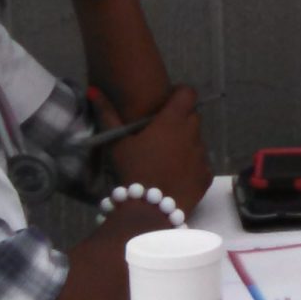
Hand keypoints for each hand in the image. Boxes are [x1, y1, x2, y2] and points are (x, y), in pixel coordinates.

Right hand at [95, 84, 212, 211]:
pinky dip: (191, 165)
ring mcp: (202, 155)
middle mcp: (193, 134)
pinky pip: (201, 163)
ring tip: (165, 159)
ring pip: (197, 141)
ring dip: (186, 144)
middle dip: (180, 121)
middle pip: (192, 117)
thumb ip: (107, 114)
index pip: (188, 93)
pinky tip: (174, 175)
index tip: (167, 104)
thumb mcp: (117, 143)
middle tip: (161, 134)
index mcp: (172, 121)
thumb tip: (93, 90)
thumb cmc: (132, 171)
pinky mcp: (207, 174)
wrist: (150, 210)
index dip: (179, 94)